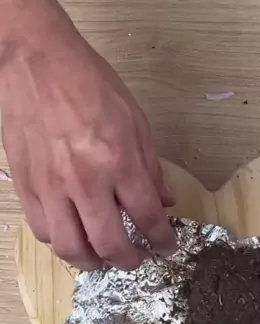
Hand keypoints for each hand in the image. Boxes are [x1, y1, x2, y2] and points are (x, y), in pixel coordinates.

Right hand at [0, 0, 175, 270]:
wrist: (36, 61)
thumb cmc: (90, 85)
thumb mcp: (136, 122)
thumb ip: (151, 169)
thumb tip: (165, 204)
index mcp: (118, 161)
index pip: (147, 219)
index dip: (163, 242)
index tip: (168, 248)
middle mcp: (85, 181)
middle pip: (110, 245)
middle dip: (131, 261)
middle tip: (138, 259)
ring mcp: (51, 186)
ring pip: (71, 248)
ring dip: (93, 262)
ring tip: (105, 257)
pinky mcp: (27, 186)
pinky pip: (43, 232)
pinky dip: (62, 243)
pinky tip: (74, 235)